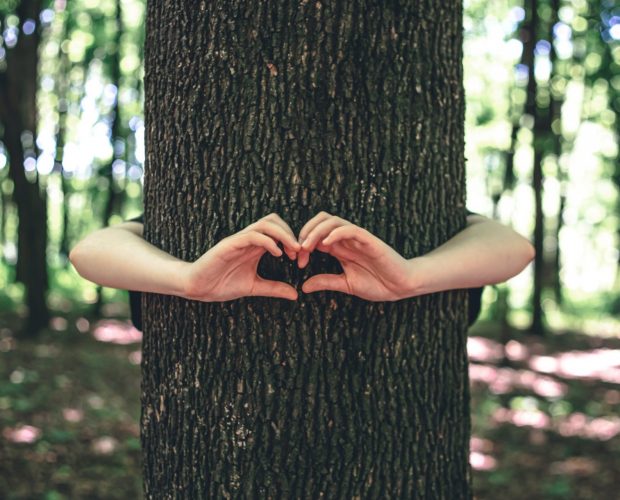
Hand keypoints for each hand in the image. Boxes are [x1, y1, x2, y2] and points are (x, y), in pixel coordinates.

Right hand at [181, 213, 300, 300]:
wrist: (197, 286)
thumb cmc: (221, 284)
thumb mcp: (254, 287)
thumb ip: (274, 288)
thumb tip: (296, 294)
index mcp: (254, 246)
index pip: (278, 230)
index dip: (293, 240)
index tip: (302, 258)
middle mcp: (248, 239)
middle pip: (274, 220)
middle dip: (291, 233)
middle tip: (300, 252)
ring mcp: (239, 239)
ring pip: (265, 223)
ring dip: (283, 234)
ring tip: (293, 250)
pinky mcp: (229, 244)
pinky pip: (252, 235)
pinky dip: (268, 241)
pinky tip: (277, 254)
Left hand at [297, 212, 420, 300]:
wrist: (401, 286)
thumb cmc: (377, 284)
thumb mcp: (345, 284)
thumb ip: (326, 282)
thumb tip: (303, 287)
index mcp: (340, 248)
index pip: (316, 235)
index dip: (302, 244)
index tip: (297, 262)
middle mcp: (347, 239)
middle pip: (321, 221)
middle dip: (305, 232)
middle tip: (298, 250)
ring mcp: (358, 238)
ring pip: (333, 221)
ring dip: (316, 231)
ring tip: (307, 245)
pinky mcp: (369, 240)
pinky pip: (350, 229)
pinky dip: (335, 233)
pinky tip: (325, 244)